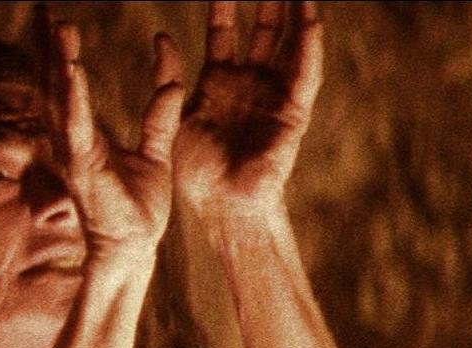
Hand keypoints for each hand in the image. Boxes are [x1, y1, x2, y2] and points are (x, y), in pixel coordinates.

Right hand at [36, 7, 185, 264]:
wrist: (135, 248)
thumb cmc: (139, 209)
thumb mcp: (157, 152)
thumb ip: (160, 115)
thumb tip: (172, 80)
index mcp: (88, 137)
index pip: (70, 87)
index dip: (63, 55)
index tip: (60, 24)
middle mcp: (74, 141)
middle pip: (56, 85)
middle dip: (51, 48)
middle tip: (47, 12)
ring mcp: (75, 153)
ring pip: (62, 100)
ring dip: (59, 62)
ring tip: (59, 28)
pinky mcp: (85, 167)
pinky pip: (78, 126)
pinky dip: (73, 98)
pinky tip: (71, 71)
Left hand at [173, 1, 323, 217]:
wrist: (219, 204)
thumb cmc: (196, 169)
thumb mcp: (175, 113)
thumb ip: (168, 75)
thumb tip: (160, 36)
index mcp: (219, 81)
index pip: (224, 32)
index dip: (224, 6)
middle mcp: (249, 83)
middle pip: (263, 31)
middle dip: (268, 2)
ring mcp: (273, 95)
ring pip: (289, 45)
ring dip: (296, 14)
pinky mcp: (292, 112)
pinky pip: (304, 75)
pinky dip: (309, 48)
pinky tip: (311, 21)